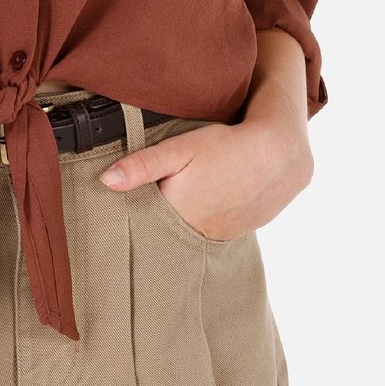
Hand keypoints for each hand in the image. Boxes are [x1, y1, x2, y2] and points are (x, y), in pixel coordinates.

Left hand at [97, 114, 313, 240]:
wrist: (279, 155)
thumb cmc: (226, 148)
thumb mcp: (179, 149)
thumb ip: (142, 165)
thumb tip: (105, 181)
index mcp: (177, 216)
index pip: (143, 227)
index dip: (130, 221)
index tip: (115, 218)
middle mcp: (197, 235)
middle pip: (164, 234)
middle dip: (152, 225)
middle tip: (142, 210)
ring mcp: (218, 237)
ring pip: (187, 235)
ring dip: (177, 225)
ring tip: (172, 206)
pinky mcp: (234, 233)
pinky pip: (208, 233)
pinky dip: (199, 224)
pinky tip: (200, 206)